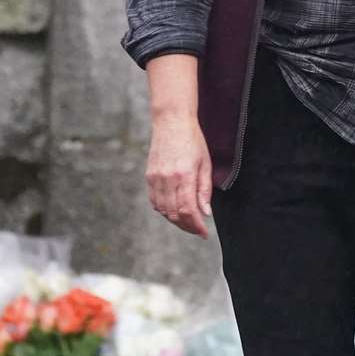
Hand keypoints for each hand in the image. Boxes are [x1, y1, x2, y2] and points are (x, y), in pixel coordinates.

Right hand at [146, 114, 213, 237]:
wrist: (171, 122)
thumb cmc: (192, 140)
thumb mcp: (205, 163)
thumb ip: (204, 190)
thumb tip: (205, 213)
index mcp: (184, 175)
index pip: (188, 210)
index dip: (196, 226)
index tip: (204, 233)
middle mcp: (167, 179)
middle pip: (174, 214)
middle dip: (187, 226)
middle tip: (198, 230)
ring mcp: (155, 178)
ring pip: (163, 210)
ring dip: (176, 220)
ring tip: (188, 221)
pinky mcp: (149, 176)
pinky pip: (155, 201)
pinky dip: (164, 210)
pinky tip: (175, 210)